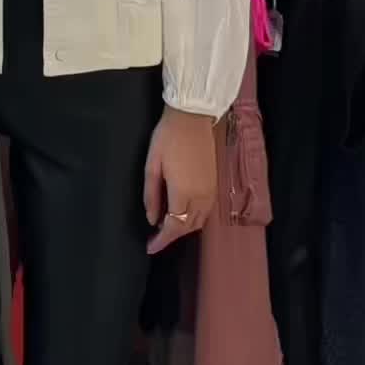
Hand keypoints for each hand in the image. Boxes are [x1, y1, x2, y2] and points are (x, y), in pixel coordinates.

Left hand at [144, 106, 216, 254]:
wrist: (192, 117)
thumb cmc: (167, 138)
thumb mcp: (152, 166)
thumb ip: (152, 195)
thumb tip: (152, 219)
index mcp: (183, 192)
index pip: (174, 226)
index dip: (162, 240)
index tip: (150, 247)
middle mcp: (201, 196)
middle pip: (188, 227)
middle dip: (172, 236)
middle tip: (156, 238)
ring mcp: (210, 190)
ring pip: (199, 221)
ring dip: (184, 228)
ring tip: (167, 226)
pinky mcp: (214, 184)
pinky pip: (206, 211)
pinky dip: (194, 218)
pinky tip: (182, 213)